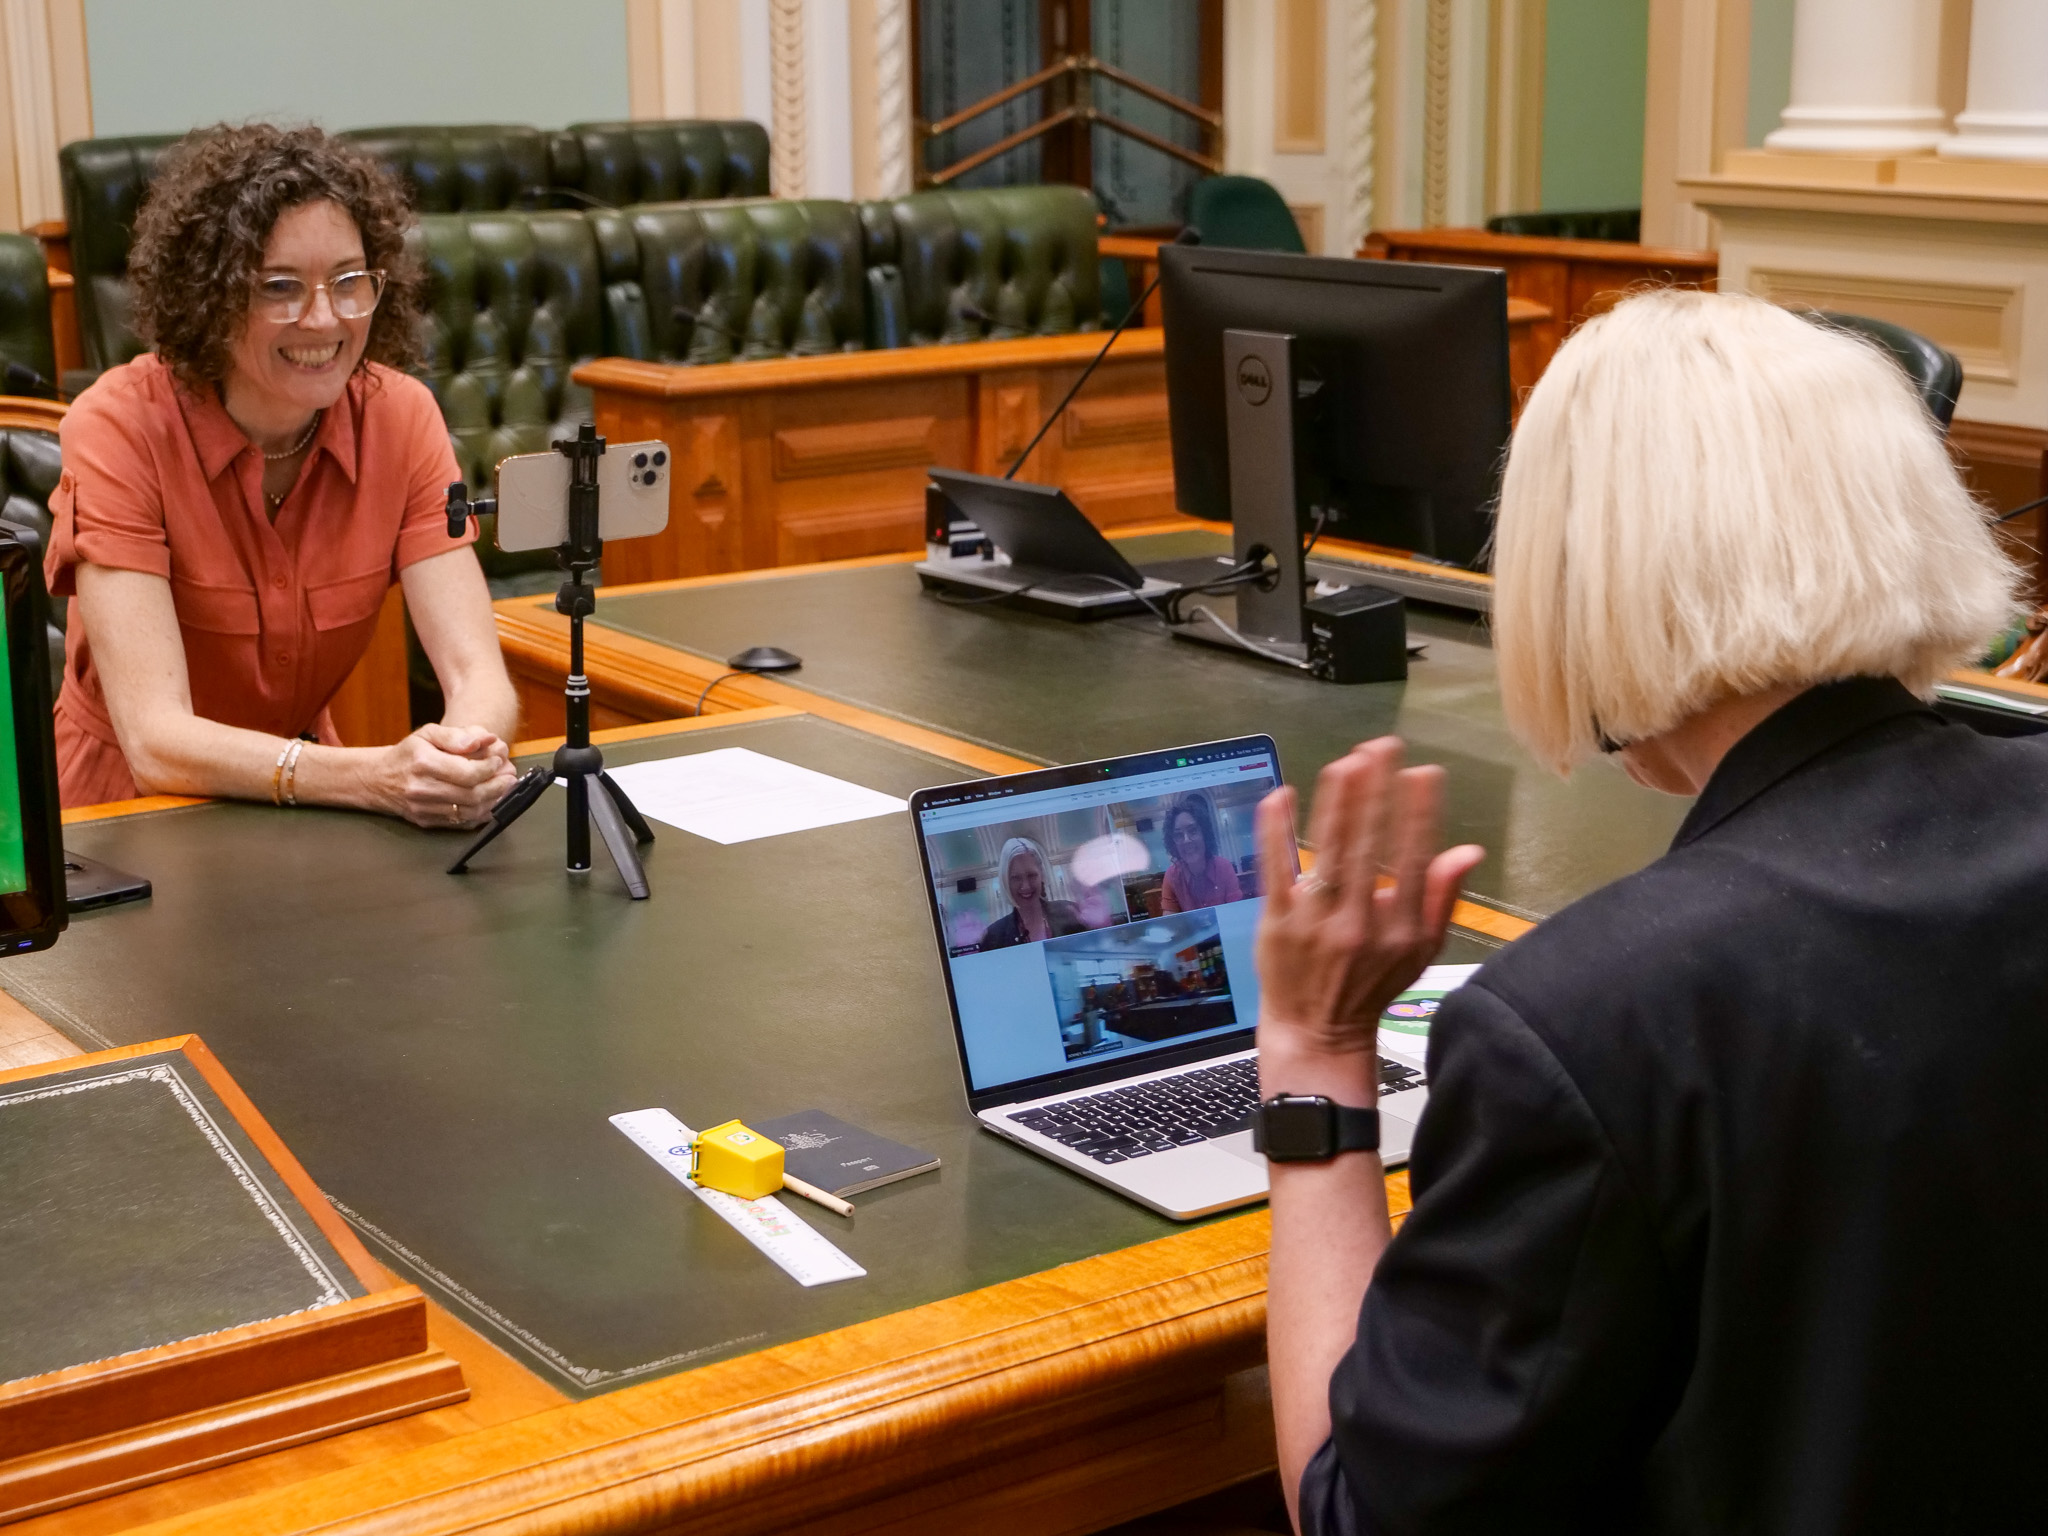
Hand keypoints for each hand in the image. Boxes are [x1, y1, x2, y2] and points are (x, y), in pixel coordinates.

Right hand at [372, 724, 514, 829]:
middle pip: (472, 795)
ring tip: (504, 788)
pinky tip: (490, 802)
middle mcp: (422, 789)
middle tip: (509, 777)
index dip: (489, 768)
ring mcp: (423, 809)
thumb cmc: (409, 754)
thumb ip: (457, 735)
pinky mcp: (426, 822)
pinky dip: (481, 814)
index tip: (498, 760)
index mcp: (423, 764)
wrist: (378, 779)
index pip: (468, 773)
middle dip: (497, 786)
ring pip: (469, 812)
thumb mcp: (428, 734)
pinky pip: (461, 823)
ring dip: (493, 801)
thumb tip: (485, 739)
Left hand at [1254, 738, 1484, 1066]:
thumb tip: (1469, 850)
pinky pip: (1276, 869)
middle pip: (1368, 848)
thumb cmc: (1371, 986)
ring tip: (1348, 762)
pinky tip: (1282, 795)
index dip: (1418, 815)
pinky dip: (1277, 832)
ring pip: (1327, 852)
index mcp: (1398, 930)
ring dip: (1337, 803)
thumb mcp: (1421, 950)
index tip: (1423, 773)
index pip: (1412, 861)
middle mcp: (1357, 924)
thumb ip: (1441, 897)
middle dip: (1376, 792)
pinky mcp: (1276, 923)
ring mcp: (1313, 923)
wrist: (1316, 1033)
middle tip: (1381, 747)